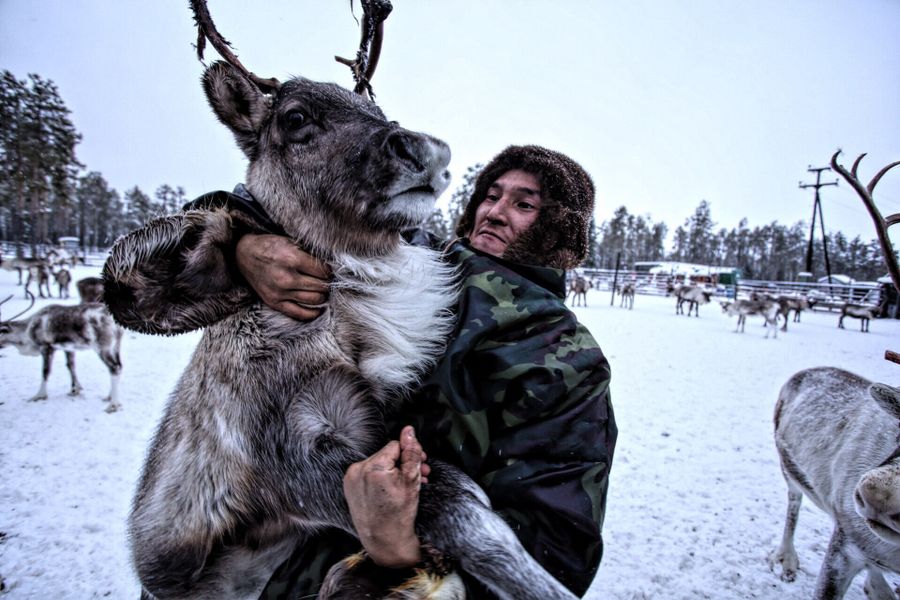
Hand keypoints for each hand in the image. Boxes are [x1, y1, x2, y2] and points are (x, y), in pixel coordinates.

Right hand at [234, 233, 329, 320]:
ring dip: (322, 296)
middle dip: (327, 283)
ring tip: (322, 290)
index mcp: (292, 259)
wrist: (244, 254)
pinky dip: (312, 313)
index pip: (323, 271)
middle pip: (321, 286)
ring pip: (314, 300)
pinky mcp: (274, 302)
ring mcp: (279, 292)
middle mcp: (286, 278)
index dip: (329, 271)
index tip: (328, 270)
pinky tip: (318, 308)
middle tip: (327, 281)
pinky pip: (299, 313)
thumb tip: (330, 266)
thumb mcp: (290, 242)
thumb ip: (308, 254)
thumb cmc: (270, 246)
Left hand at [343, 426, 430, 568]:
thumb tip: (409, 430)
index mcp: (373, 466)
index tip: (421, 466)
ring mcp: (350, 479)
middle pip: (386, 455)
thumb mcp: (412, 481)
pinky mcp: (348, 486)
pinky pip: (367, 474)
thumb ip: (411, 452)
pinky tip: (390, 489)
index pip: (395, 446)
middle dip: (403, 464)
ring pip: (378, 464)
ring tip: (406, 485)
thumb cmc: (400, 514)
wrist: (384, 540)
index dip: (410, 455)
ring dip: (392, 471)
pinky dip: (379, 479)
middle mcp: (358, 469)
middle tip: (419, 476)